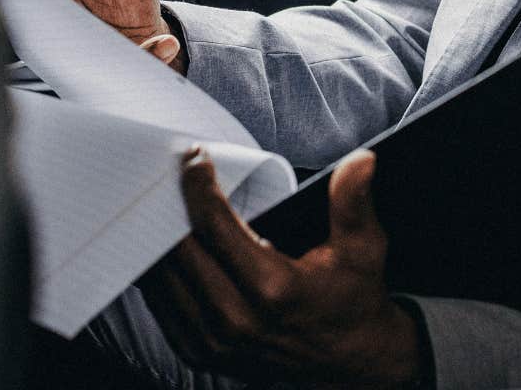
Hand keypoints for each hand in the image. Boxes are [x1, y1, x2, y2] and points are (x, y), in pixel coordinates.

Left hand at [143, 148, 423, 387]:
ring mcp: (213, 342)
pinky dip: (157, 270)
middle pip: (178, 250)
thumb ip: (354, 201)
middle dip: (170, 204)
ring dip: (157, 237)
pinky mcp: (199, 353)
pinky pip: (160, 304)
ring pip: (161, 278)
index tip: (196, 158)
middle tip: (173, 173)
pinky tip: (165, 244)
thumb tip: (361, 160)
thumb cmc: (353, 297)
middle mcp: (236, 320)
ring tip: (164, 202)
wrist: (350, 361)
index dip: (199, 185)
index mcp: (273, 289)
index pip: (214, 226)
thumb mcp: (363, 248)